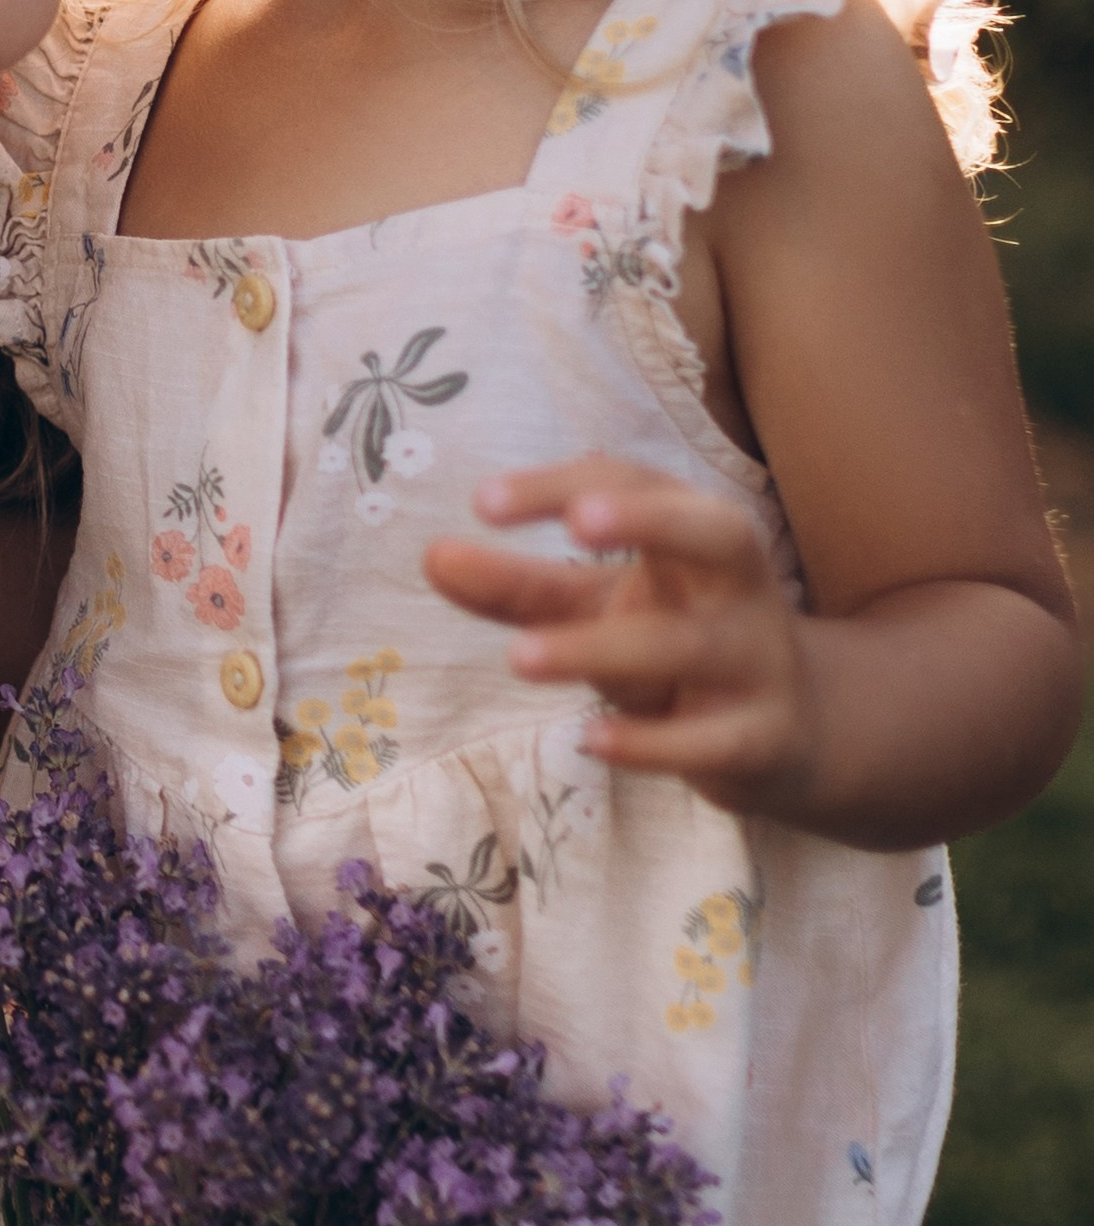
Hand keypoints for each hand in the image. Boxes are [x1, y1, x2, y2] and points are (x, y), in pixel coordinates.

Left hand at [424, 453, 817, 817]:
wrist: (792, 735)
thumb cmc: (675, 641)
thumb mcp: (599, 606)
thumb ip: (519, 586)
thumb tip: (433, 558)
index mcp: (697, 535)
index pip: (636, 482)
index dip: (562, 485)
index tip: (481, 502)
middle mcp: (739, 588)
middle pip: (716, 532)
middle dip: (650, 519)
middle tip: (575, 522)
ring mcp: (756, 663)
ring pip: (688, 647)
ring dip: (601, 649)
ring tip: (516, 657)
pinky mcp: (759, 740)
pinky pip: (709, 740)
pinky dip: (651, 743)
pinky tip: (590, 739)